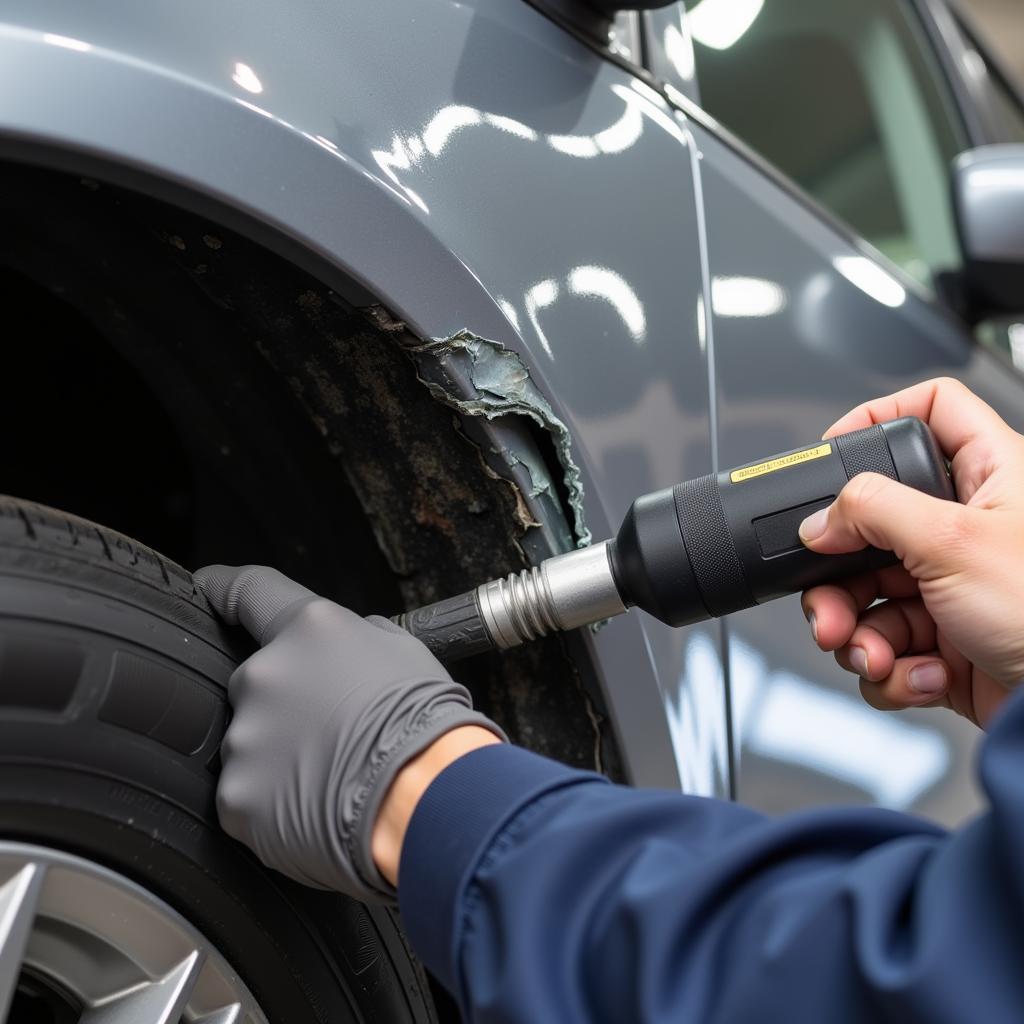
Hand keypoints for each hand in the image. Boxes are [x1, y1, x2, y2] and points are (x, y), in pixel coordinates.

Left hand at [195, 565, 504, 901]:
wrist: (427, 799)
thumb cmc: (426, 726)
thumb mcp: (406, 652)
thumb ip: (359, 637)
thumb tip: (345, 645)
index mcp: (309, 630)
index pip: (248, 591)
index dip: (223, 586)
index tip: (207, 587)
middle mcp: (266, 674)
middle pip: (257, 682)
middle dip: (285, 703)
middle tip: (331, 732)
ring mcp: (246, 736)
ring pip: (252, 741)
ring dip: (281, 756)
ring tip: (333, 776)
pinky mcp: (236, 794)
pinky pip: (246, 795)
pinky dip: (273, 803)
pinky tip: (316, 806)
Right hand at [800, 378, 1023, 728]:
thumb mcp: (954, 541)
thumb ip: (874, 511)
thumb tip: (821, 518)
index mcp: (989, 477)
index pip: (931, 410)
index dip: (878, 417)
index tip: (833, 452)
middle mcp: (966, 528)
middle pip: (870, 525)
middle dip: (838, 576)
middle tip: (830, 602)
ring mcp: (951, 587)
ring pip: (867, 595)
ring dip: (857, 634)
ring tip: (872, 654)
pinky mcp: (942, 642)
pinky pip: (884, 645)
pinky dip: (889, 668)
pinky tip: (920, 675)